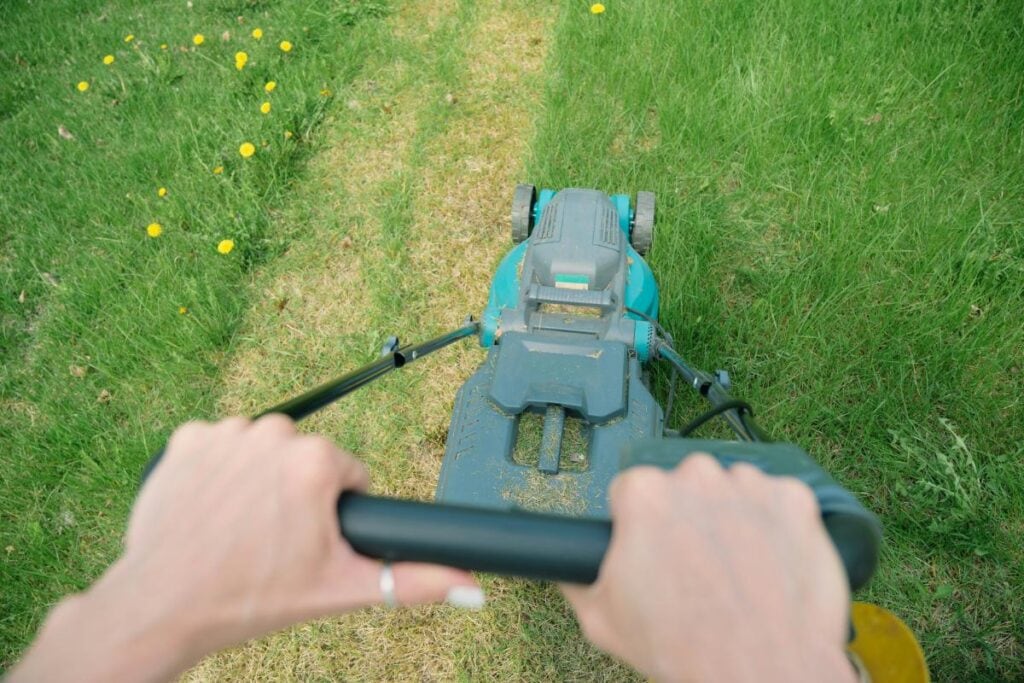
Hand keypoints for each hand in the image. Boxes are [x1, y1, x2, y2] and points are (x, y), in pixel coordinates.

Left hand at [12, 416, 477, 681]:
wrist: (162, 605)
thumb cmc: (251, 597)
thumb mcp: (341, 590)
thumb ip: (415, 583)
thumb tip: (473, 589)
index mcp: (315, 460)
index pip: (348, 474)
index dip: (333, 513)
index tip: (305, 542)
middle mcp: (272, 432)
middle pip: (306, 460)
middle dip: (298, 495)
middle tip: (273, 542)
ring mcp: (225, 432)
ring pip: (265, 453)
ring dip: (259, 482)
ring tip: (240, 529)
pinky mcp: (187, 437)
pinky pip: (222, 448)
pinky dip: (219, 474)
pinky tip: (212, 510)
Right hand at [561, 454, 853, 682]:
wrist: (762, 670)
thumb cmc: (686, 646)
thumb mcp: (601, 619)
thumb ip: (577, 579)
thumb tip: (568, 567)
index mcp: (645, 494)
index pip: (633, 489)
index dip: (640, 524)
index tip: (654, 549)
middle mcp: (697, 476)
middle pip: (684, 485)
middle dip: (687, 518)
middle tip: (696, 567)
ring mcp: (750, 485)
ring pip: (731, 490)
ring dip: (730, 517)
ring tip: (734, 570)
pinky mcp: (795, 499)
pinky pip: (777, 501)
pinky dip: (774, 524)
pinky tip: (767, 563)